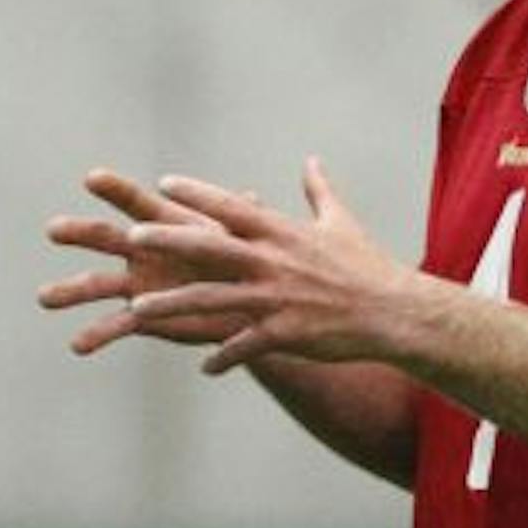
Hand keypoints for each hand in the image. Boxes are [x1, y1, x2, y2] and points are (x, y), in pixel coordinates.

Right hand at [39, 167, 254, 353]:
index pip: (137, 202)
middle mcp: (143, 249)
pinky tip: (78, 346)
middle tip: (53, 230)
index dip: (117, 190)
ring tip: (44, 298)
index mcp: (165, 223)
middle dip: (79, 233)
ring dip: (71, 290)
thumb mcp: (244, 238)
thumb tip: (253, 198)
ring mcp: (137, 282)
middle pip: (105, 237)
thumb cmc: (242, 261)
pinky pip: (115, 324)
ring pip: (97, 283)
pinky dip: (96, 334)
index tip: (92, 178)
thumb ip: (242, 222)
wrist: (244, 304)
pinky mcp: (142, 315)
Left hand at [128, 157, 425, 373]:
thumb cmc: (368, 266)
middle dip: (169, 242)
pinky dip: (224, 356)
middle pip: (211, 247)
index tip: (165, 183)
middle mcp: (275, 262)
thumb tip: (311, 161)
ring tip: (137, 309)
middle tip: (131, 236)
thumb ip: (319, 191)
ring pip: (215, 299)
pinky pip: (246, 346)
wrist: (396, 312)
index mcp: (283, 233)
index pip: (233, 207)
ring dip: (174, 304)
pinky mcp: (287, 333)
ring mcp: (278, 299)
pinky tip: (205, 367)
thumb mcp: (342, 222)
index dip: (198, 195)